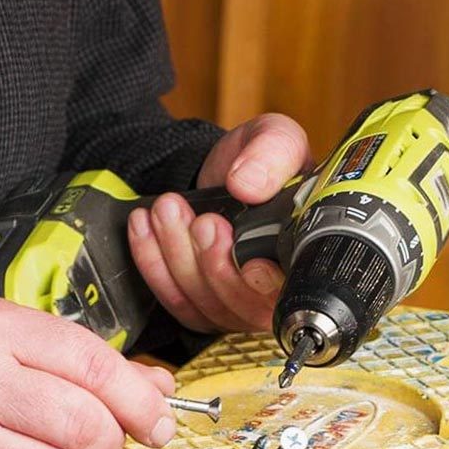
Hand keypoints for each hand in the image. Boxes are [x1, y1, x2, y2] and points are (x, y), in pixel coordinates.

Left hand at [128, 112, 310, 332]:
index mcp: (303, 260)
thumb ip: (273, 154)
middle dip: (214, 263)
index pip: (290, 295)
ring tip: (168, 209)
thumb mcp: (277, 140)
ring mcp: (235, 307)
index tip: (251, 263)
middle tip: (203, 221)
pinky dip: (153, 262)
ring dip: (179, 255)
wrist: (223, 174)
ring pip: (203, 303)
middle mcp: (273, 294)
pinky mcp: (200, 308)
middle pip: (241, 305)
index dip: (268, 287)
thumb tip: (249, 185)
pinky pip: (173, 300)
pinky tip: (145, 227)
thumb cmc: (259, 163)